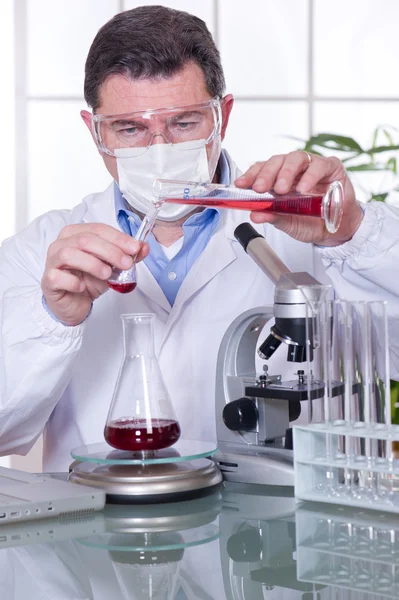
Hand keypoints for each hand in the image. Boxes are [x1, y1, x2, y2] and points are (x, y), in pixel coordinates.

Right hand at [41, 223, 148, 325]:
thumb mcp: (112, 267)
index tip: (135, 248)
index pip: (98, 229)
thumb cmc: (89, 280)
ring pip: (70, 254)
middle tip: (126, 263)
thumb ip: (127, 256)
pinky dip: (73, 281)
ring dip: (93, 264)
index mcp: (76, 234)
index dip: (118, 238)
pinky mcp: (48, 280)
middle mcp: (62, 243)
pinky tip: (83, 287)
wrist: (74, 304)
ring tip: (107, 274)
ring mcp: (52, 261)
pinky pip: (57, 276)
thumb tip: (143, 247)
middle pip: (85, 240)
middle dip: (110, 251)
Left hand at [235, 151, 363, 245]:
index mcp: (279, 179)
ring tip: (281, 190)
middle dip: (266, 174)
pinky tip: (303, 189)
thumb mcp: (288, 222)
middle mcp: (294, 170)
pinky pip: (320, 165)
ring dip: (286, 172)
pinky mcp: (331, 167)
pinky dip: (310, 176)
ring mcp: (312, 166)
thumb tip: (254, 214)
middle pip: (276, 161)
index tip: (241, 184)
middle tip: (260, 188)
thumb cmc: (311, 221)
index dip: (250, 175)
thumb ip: (272, 216)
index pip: (262, 170)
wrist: (336, 230)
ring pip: (296, 158)